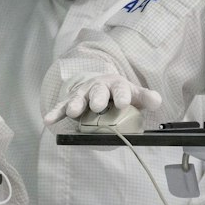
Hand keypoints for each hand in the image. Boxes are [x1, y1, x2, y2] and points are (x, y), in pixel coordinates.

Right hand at [42, 75, 162, 124]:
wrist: (101, 86)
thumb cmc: (119, 94)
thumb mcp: (135, 94)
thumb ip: (146, 98)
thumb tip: (156, 100)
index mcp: (116, 84)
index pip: (120, 89)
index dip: (122, 95)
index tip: (124, 103)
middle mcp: (98, 87)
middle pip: (97, 91)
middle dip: (97, 98)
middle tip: (98, 107)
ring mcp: (83, 94)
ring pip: (78, 98)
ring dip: (75, 104)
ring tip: (73, 112)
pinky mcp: (71, 102)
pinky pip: (62, 107)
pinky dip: (56, 113)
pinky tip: (48, 119)